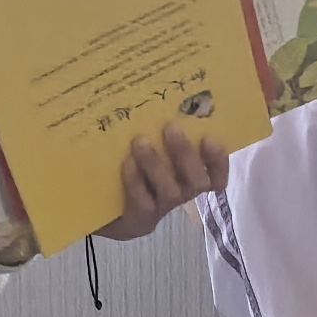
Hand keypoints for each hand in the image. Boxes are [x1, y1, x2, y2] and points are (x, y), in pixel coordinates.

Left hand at [97, 119, 229, 240]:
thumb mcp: (146, 145)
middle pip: (198, 181)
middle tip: (171, 128)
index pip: (215, 174)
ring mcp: (160, 209)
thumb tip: (159, 95)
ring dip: (157, 164)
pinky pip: (143, 202)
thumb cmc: (128, 166)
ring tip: (140, 142)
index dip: (218, 160)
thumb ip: (157, 129)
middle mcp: (180, 192)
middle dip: (186, 154)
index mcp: (187, 175)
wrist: (98, 204)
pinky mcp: (139, 220)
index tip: (209, 138)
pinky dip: (136, 181)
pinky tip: (126, 163)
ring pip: (171, 191)